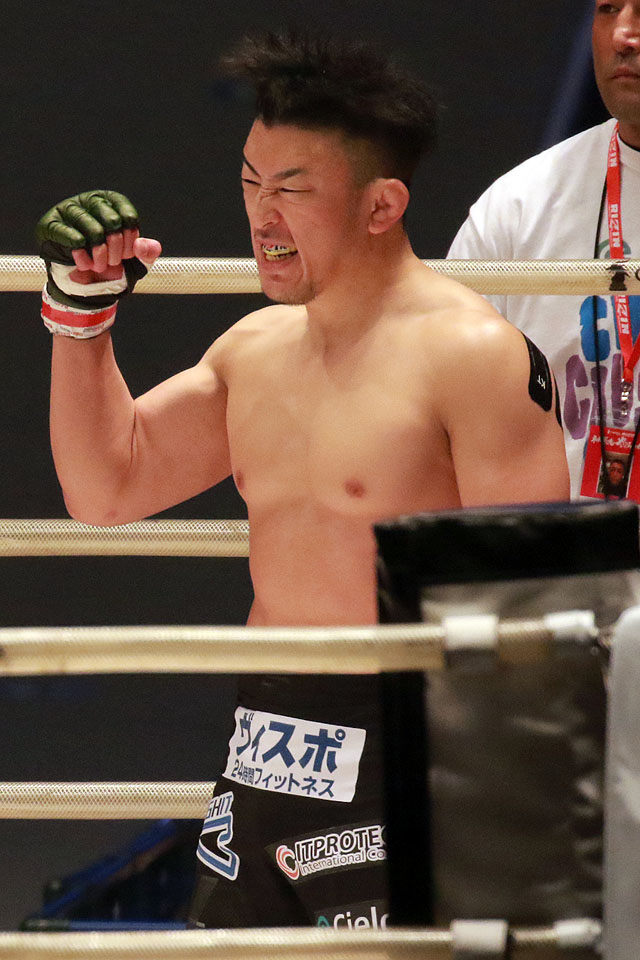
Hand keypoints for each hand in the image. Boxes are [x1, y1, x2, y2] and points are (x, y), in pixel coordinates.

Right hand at [36, 190, 160, 310]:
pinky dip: (81, 255)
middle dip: (116, 249)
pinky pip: (70, 236)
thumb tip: (146, 246)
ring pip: (93, 230)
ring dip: (100, 256)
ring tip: (98, 267)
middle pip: (112, 221)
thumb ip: (147, 252)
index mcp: (112, 202)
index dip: (130, 240)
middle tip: (112, 262)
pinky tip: (85, 264)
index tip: (127, 255)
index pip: (128, 216)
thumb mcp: (135, 261)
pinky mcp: (50, 223)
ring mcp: (69, 209)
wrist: (83, 280)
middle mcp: (90, 200)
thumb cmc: (110, 263)